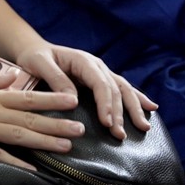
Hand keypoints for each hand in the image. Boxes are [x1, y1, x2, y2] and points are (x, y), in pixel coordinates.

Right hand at [0, 72, 82, 169]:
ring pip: (19, 135)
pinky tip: (33, 167)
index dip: (51, 99)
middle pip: (29, 117)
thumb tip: (12, 76)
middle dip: (57, 123)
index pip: (27, 96)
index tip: (72, 100)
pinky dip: (16, 161)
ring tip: (66, 145)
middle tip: (80, 128)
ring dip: (44, 141)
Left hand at [14, 43, 157, 139]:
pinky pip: (122, 89)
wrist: (34, 50)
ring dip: (134, 109)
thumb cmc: (35, 57)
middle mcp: (97, 66)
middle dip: (120, 113)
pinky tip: (151, 108)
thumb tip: (74, 99)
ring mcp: (101, 72)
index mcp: (83, 61)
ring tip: (143, 127)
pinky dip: (138, 98)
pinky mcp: (101, 80)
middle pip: (114, 90)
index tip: (107, 122)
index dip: (106, 103)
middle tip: (120, 135)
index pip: (100, 84)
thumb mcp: (39, 64)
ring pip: (123, 90)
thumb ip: (55, 79)